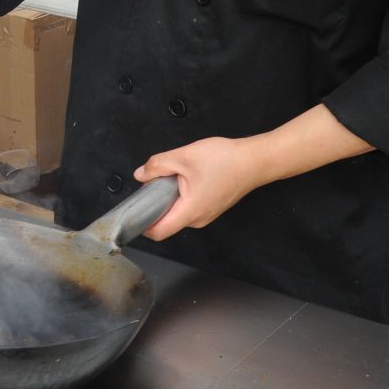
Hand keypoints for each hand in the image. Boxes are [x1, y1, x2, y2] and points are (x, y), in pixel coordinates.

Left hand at [133, 137, 265, 241]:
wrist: (255, 160)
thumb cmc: (225, 160)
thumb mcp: (184, 156)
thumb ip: (157, 165)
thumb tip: (141, 174)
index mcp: (190, 211)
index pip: (158, 232)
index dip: (141, 223)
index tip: (133, 209)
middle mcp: (198, 219)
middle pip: (166, 221)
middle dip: (155, 203)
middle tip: (153, 181)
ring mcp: (207, 215)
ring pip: (177, 212)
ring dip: (169, 197)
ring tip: (174, 175)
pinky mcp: (211, 207)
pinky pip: (189, 207)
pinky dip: (181, 195)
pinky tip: (186, 176)